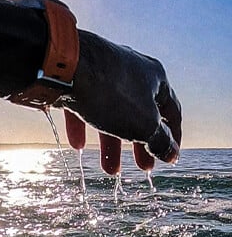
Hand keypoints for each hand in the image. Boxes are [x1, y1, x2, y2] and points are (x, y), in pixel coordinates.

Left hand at [54, 31, 181, 174]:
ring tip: (108, 169)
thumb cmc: (110, 93)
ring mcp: (101, 72)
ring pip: (110, 112)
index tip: (170, 157)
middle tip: (141, 167)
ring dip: (111, 143)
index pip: (172, 110)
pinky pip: (83, 104)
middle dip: (139, 144)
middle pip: (139, 114)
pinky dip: (84, 125)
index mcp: (154, 77)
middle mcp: (130, 71)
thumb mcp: (142, 124)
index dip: (173, 136)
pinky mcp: (75, 77)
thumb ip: (159, 140)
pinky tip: (77, 144)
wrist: (63, 67)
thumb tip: (171, 153)